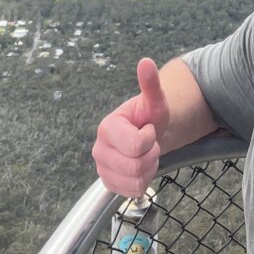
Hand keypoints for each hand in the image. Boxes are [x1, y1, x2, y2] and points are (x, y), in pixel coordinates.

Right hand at [92, 58, 169, 197]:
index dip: (150, 139)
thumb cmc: (150, 117)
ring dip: (149, 169)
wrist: (147, 135)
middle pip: (135, 167)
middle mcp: (99, 149)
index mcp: (107, 127)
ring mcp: (102, 168)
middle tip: (150, 144)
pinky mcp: (108, 183)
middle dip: (151, 155)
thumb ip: (150, 84)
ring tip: (145, 155)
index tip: (148, 129)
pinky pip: (133, 192)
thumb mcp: (155, 101)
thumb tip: (146, 61)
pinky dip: (144, 182)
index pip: (135, 145)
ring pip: (135, 182)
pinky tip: (141, 167)